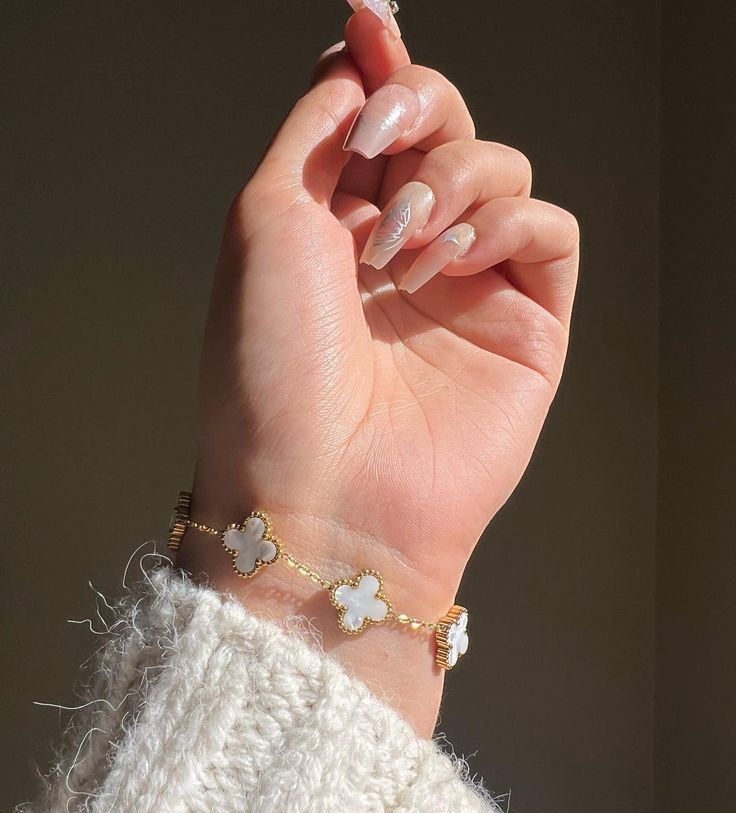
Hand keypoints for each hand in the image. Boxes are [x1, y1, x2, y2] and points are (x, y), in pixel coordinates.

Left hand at [177, 9, 579, 736]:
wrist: (320, 492)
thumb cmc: (274, 367)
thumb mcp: (266, 219)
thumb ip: (317, 129)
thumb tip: (357, 63)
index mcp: (338, 229)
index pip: (378, 120)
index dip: (383, 67)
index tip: (372, 23)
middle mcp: (405, 252)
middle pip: (446, 126)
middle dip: (419, 108)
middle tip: (387, 137)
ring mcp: (468, 290)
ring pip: (502, 168)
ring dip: (453, 180)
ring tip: (403, 249)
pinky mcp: (527, 326)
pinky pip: (549, 229)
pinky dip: (506, 222)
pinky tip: (453, 264)